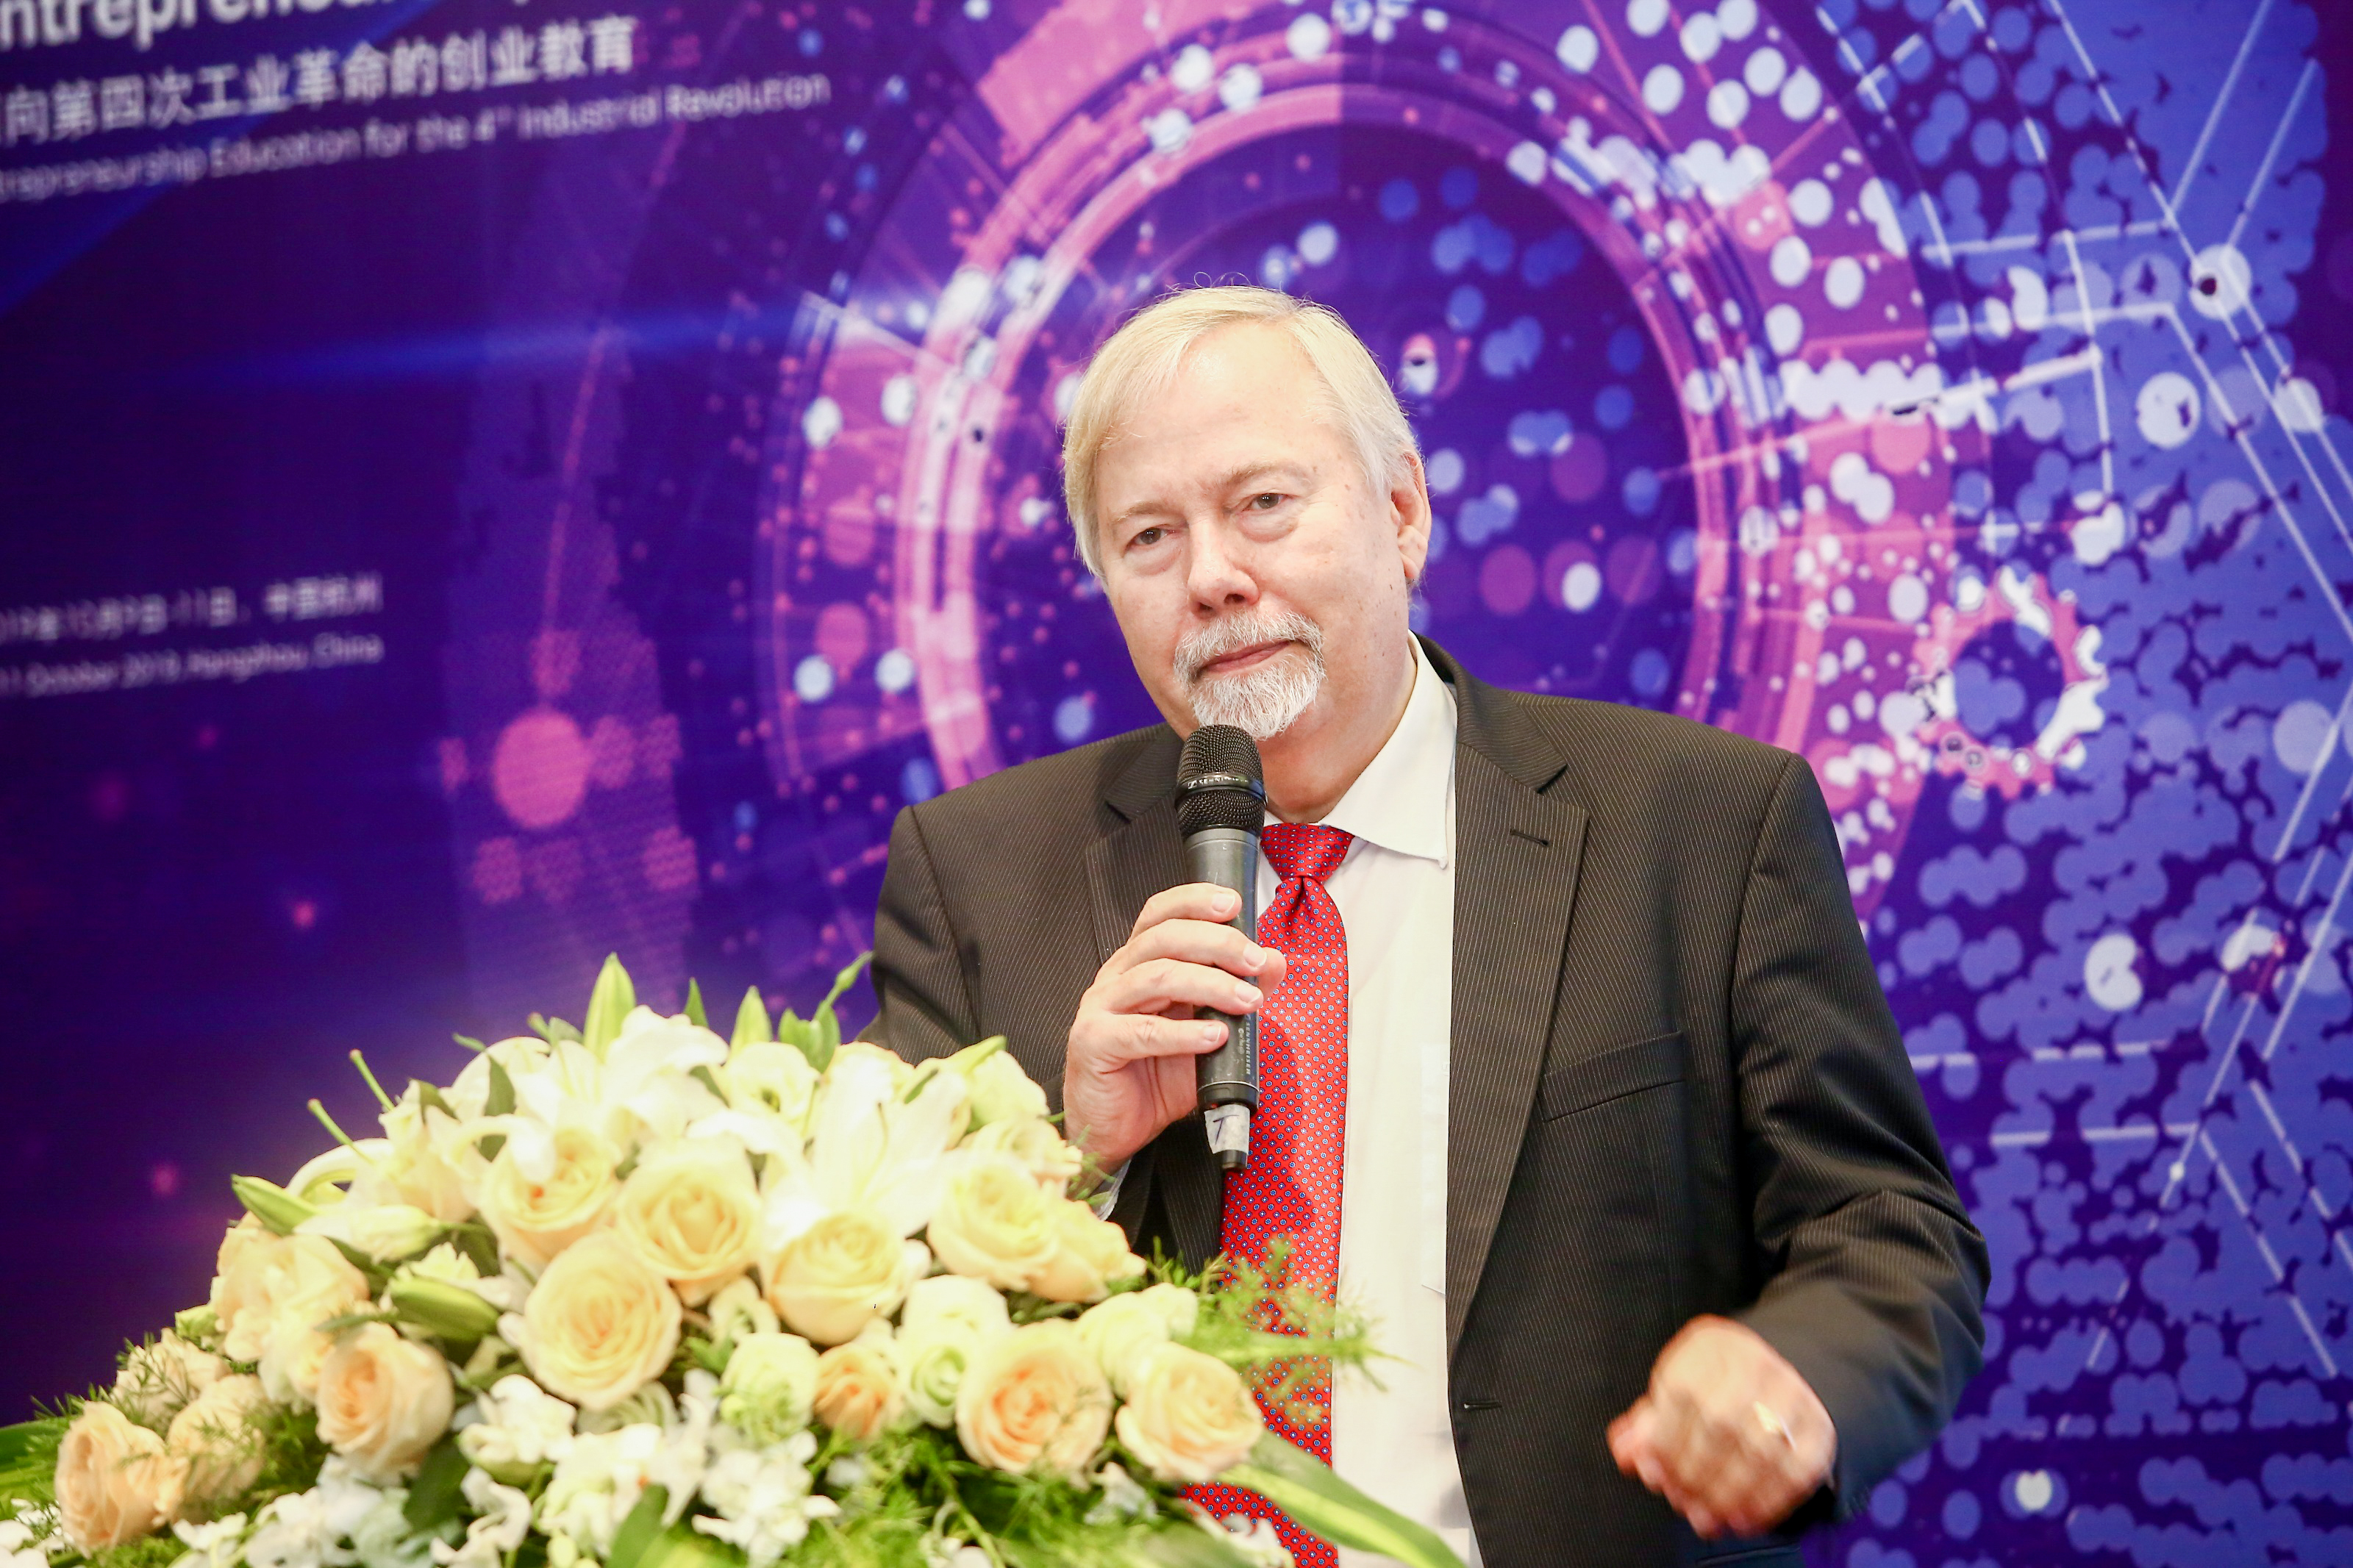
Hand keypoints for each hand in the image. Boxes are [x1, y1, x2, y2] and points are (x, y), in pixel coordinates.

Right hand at [1064, 883, 1285, 1166]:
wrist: (1114, 1130)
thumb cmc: (1154, 1078)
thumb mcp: (1207, 1031)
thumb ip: (1237, 995)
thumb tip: (1272, 962)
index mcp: (1137, 964)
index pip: (1160, 915)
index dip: (1194, 902)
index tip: (1234, 904)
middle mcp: (1115, 978)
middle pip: (1163, 939)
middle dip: (1217, 944)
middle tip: (1254, 961)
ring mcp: (1100, 1008)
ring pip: (1155, 978)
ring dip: (1210, 985)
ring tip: (1247, 1002)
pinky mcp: (1093, 1043)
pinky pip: (1141, 1031)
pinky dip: (1183, 1033)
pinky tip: (1214, 1037)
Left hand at [1607, 1316, 1835, 1539]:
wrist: (1772, 1383)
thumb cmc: (1712, 1391)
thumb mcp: (1673, 1395)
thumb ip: (1646, 1425)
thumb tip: (1625, 1452)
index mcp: (1711, 1346)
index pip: (1683, 1391)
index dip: (1664, 1440)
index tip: (1652, 1473)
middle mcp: (1756, 1362)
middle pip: (1722, 1422)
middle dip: (1695, 1472)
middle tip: (1681, 1501)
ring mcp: (1794, 1393)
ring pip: (1761, 1450)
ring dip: (1728, 1494)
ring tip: (1706, 1517)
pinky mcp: (1819, 1427)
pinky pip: (1797, 1471)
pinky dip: (1767, 1502)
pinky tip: (1743, 1519)